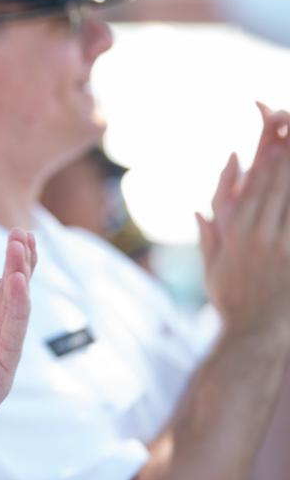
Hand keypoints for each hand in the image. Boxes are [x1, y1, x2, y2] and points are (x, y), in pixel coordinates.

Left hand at [0, 229, 34, 479]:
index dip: (10, 262)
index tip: (18, 233)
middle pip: (11, 294)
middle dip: (21, 265)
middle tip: (25, 233)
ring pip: (15, 313)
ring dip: (20, 282)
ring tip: (22, 252)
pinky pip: (10, 341)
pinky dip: (16, 314)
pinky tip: (16, 287)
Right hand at [198, 109, 289, 340]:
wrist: (254, 334)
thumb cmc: (233, 302)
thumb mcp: (213, 269)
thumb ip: (208, 237)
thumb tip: (198, 210)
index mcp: (237, 235)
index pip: (254, 192)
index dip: (267, 165)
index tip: (276, 145)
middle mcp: (259, 238)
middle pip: (277, 191)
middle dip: (287, 163)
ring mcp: (282, 249)